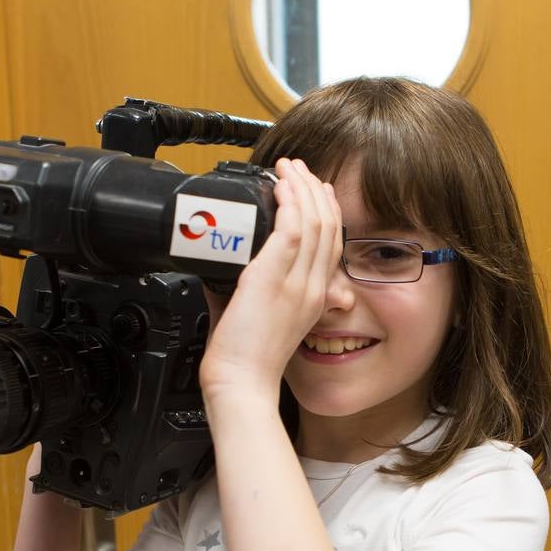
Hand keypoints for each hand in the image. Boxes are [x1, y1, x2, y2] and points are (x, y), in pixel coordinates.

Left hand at [198, 158, 342, 403]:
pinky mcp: (274, 278)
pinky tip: (281, 186)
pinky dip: (289, 202)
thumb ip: (244, 290)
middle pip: (328, 226)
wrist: (241, 382)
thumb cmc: (246, 359)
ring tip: (290, 167)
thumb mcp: (256, 318)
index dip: (327, 212)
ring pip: (314, 221)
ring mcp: (298, 283)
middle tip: (300, 169)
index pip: (331, 244)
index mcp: (314, 298)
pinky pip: (293, 228)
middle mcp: (313, 288)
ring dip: (302, 188)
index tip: (316, 192)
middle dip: (315, 190)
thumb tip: (219, 269)